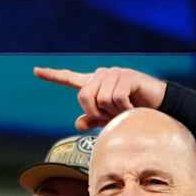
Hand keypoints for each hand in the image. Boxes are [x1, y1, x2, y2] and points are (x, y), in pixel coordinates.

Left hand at [33, 65, 166, 130]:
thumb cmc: (133, 112)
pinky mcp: (126, 76)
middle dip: (97, 112)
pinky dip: (124, 109)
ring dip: (114, 111)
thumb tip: (77, 124)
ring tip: (126, 110)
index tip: (36, 71)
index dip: (52, 76)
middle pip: (84, 97)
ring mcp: (114, 74)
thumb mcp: (110, 118)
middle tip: (113, 116)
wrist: (160, 107)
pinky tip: (133, 107)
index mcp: (94, 84)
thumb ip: (93, 119)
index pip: (69, 78)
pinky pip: (116, 98)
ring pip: (101, 99)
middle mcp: (101, 75)